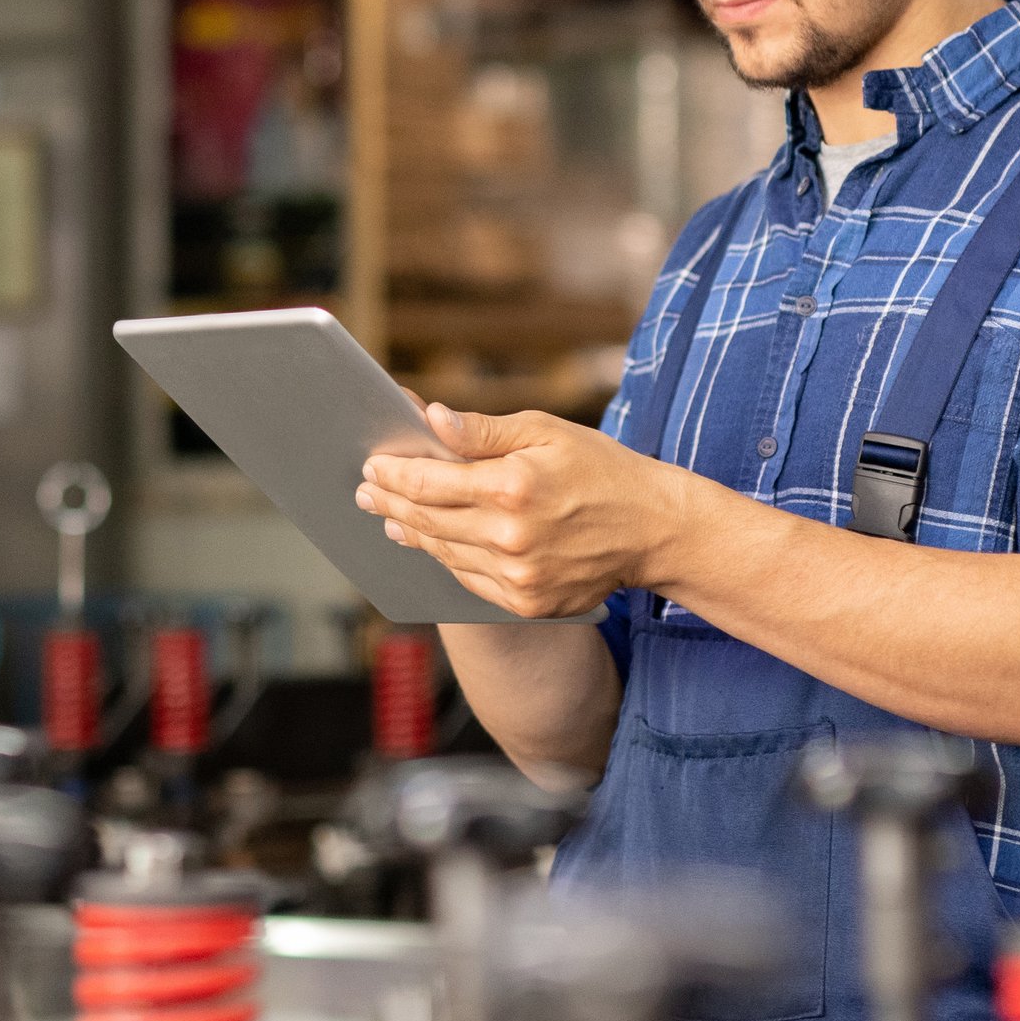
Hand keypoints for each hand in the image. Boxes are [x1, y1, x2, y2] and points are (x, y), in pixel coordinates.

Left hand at [358, 403, 681, 618]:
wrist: (654, 529)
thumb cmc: (601, 469)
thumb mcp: (546, 432)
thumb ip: (482, 431)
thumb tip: (429, 417)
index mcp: (512, 486)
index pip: (428, 482)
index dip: (393, 474)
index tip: (372, 465)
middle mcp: (511, 537)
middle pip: (427, 520)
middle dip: (390, 503)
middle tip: (365, 492)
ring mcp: (518, 577)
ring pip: (444, 553)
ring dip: (411, 533)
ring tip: (390, 518)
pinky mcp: (527, 603)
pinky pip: (469, 580)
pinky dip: (446, 559)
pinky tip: (432, 544)